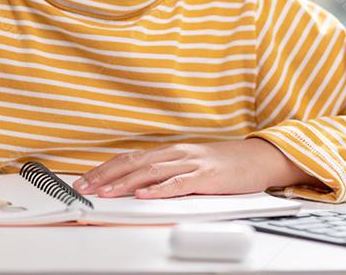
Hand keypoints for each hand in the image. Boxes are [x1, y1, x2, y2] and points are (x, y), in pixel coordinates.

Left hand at [73, 139, 321, 198]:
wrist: (261, 157)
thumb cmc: (227, 165)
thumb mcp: (192, 165)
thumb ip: (168, 172)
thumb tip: (138, 186)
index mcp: (171, 151)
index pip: (130, 157)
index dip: (105, 168)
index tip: (84, 180)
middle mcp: (178, 153)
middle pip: (134, 162)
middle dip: (106, 175)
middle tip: (84, 187)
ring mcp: (192, 163)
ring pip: (152, 171)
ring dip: (126, 183)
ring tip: (107, 192)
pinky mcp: (207, 176)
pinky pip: (180, 183)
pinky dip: (160, 189)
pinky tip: (145, 194)